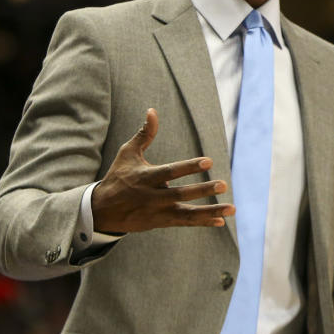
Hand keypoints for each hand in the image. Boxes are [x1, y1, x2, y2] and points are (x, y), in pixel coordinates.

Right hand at [90, 108, 234, 232]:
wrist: (102, 211)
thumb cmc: (118, 176)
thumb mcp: (127, 153)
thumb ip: (144, 134)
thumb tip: (152, 110)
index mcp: (145, 177)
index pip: (170, 172)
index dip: (189, 167)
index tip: (209, 161)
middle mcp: (152, 196)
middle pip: (181, 194)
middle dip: (203, 190)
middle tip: (223, 184)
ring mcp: (158, 212)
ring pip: (187, 213)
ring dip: (210, 211)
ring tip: (232, 208)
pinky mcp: (161, 222)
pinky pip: (185, 223)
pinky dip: (203, 222)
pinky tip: (221, 220)